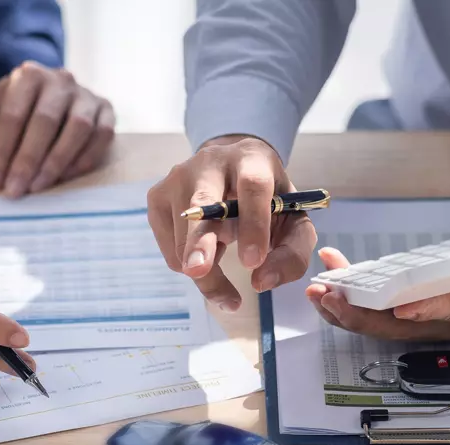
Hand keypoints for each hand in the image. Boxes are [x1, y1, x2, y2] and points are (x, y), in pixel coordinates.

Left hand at [0, 61, 114, 197]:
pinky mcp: (106, 110)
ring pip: (78, 128)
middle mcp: (61, 80)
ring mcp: (87, 94)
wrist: (46, 99)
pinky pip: (102, 135)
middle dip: (28, 161)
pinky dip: (85, 159)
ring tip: (39, 187)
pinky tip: (65, 177)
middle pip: (45, 122)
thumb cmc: (12, 107)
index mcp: (29, 75)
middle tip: (15, 191)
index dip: (2, 151)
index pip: (13, 115)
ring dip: (57, 162)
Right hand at [146, 135, 317, 311]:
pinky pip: (170, 250)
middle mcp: (210, 161)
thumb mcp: (292, 222)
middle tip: (199, 271)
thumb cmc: (267, 202)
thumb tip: (262, 281)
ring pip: (184, 238)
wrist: (232, 173)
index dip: (253, 224)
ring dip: (206, 271)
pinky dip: (190, 264)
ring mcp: (177, 178)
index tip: (254, 262)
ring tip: (222, 272)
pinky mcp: (157, 198)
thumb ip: (291, 253)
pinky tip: (205, 250)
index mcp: (252, 159)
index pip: (253, 186)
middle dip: (200, 240)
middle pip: (202, 202)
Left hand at [306, 201, 449, 340]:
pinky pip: (380, 304)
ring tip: (319, 292)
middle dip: (365, 315)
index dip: (427, 309)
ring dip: (349, 309)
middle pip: (406, 326)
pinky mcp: (417, 303)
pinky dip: (355, 291)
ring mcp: (434, 316)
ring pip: (384, 321)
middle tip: (332, 300)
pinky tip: (333, 273)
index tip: (399, 307)